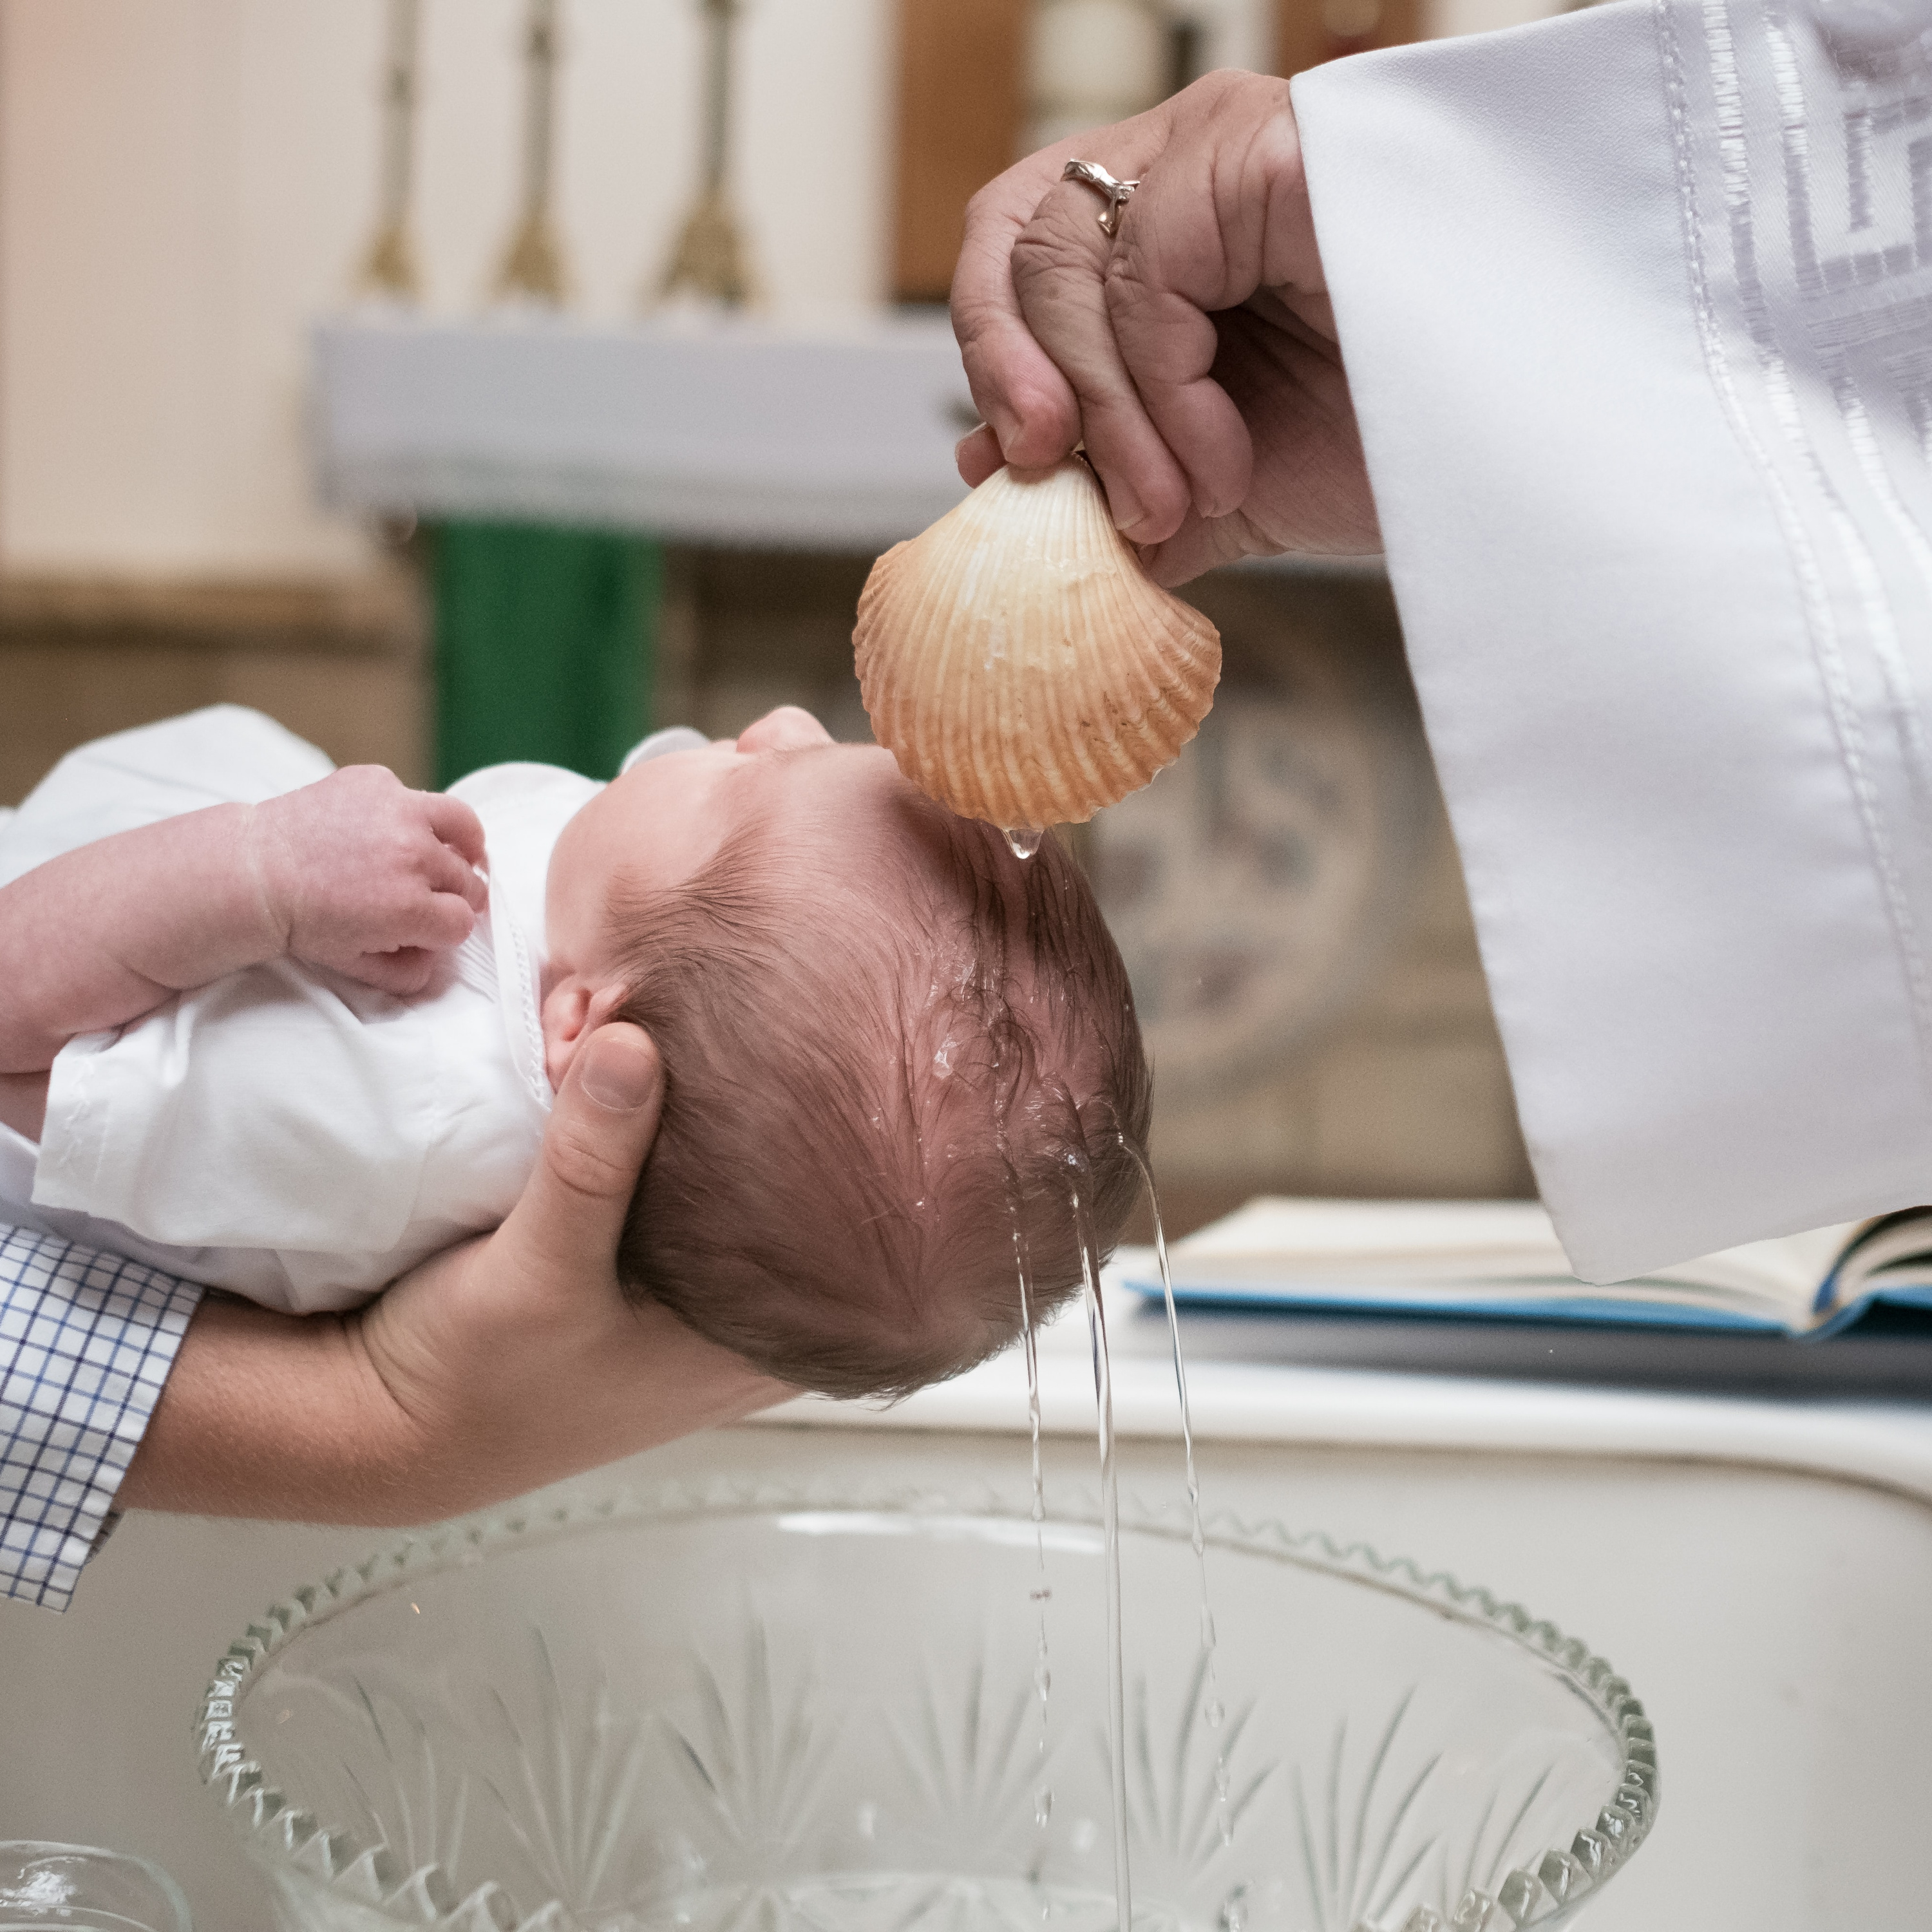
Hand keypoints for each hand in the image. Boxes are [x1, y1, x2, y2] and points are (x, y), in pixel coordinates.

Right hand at [121, 1023, 788, 1521]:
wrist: (386, 1423)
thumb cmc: (479, 1381)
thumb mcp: (539, 1272)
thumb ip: (592, 1164)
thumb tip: (634, 1042)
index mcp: (763, 1340)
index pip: (847, 1223)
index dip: (836, 1137)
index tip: (811, 1050)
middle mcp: (745, 1313)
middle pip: (789, 1182)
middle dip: (754, 1098)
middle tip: (728, 1015)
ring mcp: (693, 1284)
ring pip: (724, 1166)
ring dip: (689, 1099)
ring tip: (664, 1021)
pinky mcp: (636, 1254)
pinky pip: (665, 1167)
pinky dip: (644, 1117)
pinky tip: (624, 1057)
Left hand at [247, 767, 488, 995]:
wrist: (254, 872)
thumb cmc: (302, 920)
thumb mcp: (355, 965)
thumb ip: (407, 973)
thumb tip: (436, 960)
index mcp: (410, 908)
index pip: (463, 922)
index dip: (447, 930)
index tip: (431, 927)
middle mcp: (413, 856)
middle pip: (468, 880)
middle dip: (453, 895)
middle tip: (431, 897)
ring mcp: (398, 811)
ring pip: (465, 826)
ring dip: (462, 846)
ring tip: (453, 853)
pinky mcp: (378, 782)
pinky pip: (416, 798)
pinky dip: (410, 815)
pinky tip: (388, 829)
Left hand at [951, 69, 1379, 583]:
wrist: (1502, 462)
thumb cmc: (1380, 449)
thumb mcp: (1215, 482)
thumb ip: (1112, 482)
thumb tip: (993, 486)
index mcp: (1164, 224)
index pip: (1017, 241)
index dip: (990, 353)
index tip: (1005, 469)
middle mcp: (1187, 161)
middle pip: (1022, 239)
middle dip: (1023, 385)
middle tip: (1069, 488)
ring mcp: (1228, 143)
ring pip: (1071, 259)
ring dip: (1110, 418)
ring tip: (1179, 504)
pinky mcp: (1270, 150)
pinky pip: (1147, 273)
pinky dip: (1163, 396)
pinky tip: (1224, 463)